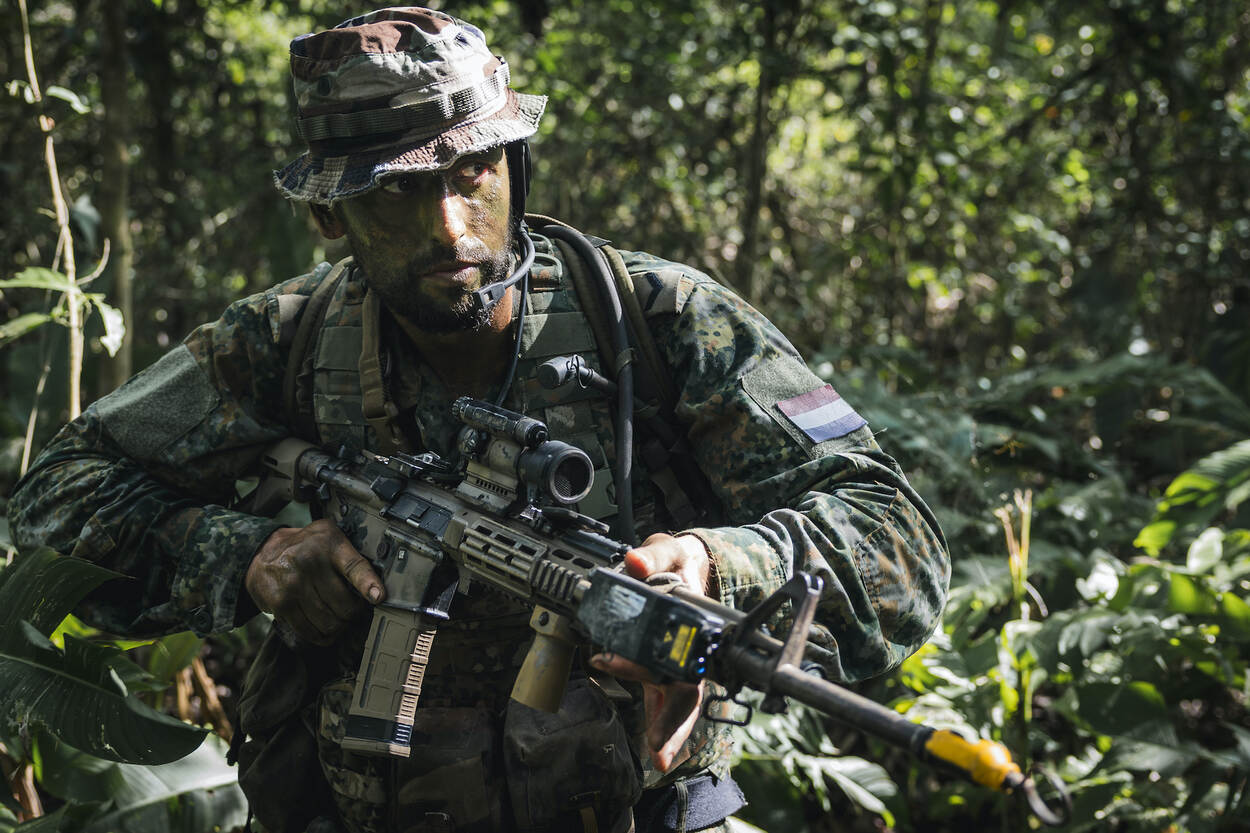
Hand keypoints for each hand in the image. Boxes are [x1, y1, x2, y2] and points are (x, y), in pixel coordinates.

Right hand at [245, 519, 384, 644]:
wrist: (263, 553)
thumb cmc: (306, 547)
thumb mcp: (331, 537)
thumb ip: (353, 556)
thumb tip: (376, 588)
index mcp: (329, 543)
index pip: (354, 566)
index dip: (368, 583)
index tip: (379, 597)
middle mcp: (310, 563)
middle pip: (345, 606)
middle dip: (354, 614)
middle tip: (354, 610)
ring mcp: (293, 585)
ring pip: (329, 622)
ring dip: (339, 627)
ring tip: (339, 619)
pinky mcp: (281, 604)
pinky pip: (309, 631)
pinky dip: (321, 636)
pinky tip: (325, 629)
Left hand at [589, 533, 713, 771]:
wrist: (687, 565)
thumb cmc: (680, 560)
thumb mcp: (668, 549)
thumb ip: (651, 555)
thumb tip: (634, 562)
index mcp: (693, 625)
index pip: (676, 656)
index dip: (650, 669)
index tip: (611, 664)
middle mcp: (688, 649)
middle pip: (685, 692)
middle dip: (674, 723)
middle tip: (659, 752)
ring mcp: (676, 661)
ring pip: (677, 701)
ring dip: (668, 729)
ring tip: (658, 758)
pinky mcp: (662, 667)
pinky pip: (662, 696)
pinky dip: (659, 719)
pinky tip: (654, 747)